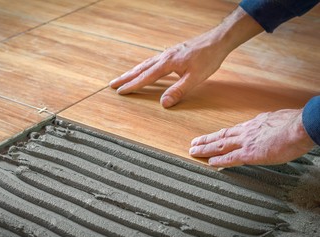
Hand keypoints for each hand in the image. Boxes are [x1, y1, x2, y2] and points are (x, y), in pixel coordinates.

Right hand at [110, 6, 263, 107]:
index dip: (132, 85)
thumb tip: (163, 103)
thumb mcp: (195, 78)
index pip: (145, 77)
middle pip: (140, 69)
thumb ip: (178, 91)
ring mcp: (167, 53)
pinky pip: (152, 60)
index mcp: (167, 64)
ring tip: (123, 77)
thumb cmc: (208, 59)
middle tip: (112, 84)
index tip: (120, 91)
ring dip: (132, 71)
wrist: (217, 41)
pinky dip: (143, 66)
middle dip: (126, 77)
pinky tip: (144, 68)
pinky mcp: (172, 52)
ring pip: (145, 63)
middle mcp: (163, 57)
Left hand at [190, 109, 314, 167]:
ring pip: (220, 145)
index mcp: (254, 124)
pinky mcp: (250, 154)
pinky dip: (219, 160)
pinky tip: (209, 162)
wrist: (300, 127)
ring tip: (194, 151)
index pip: (233, 130)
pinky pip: (230, 158)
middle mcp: (246, 131)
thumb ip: (269, 125)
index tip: (212, 136)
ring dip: (205, 148)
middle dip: (206, 140)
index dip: (221, 134)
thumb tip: (270, 127)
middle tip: (194, 142)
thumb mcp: (278, 119)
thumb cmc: (295, 124)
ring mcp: (246, 142)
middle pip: (221, 136)